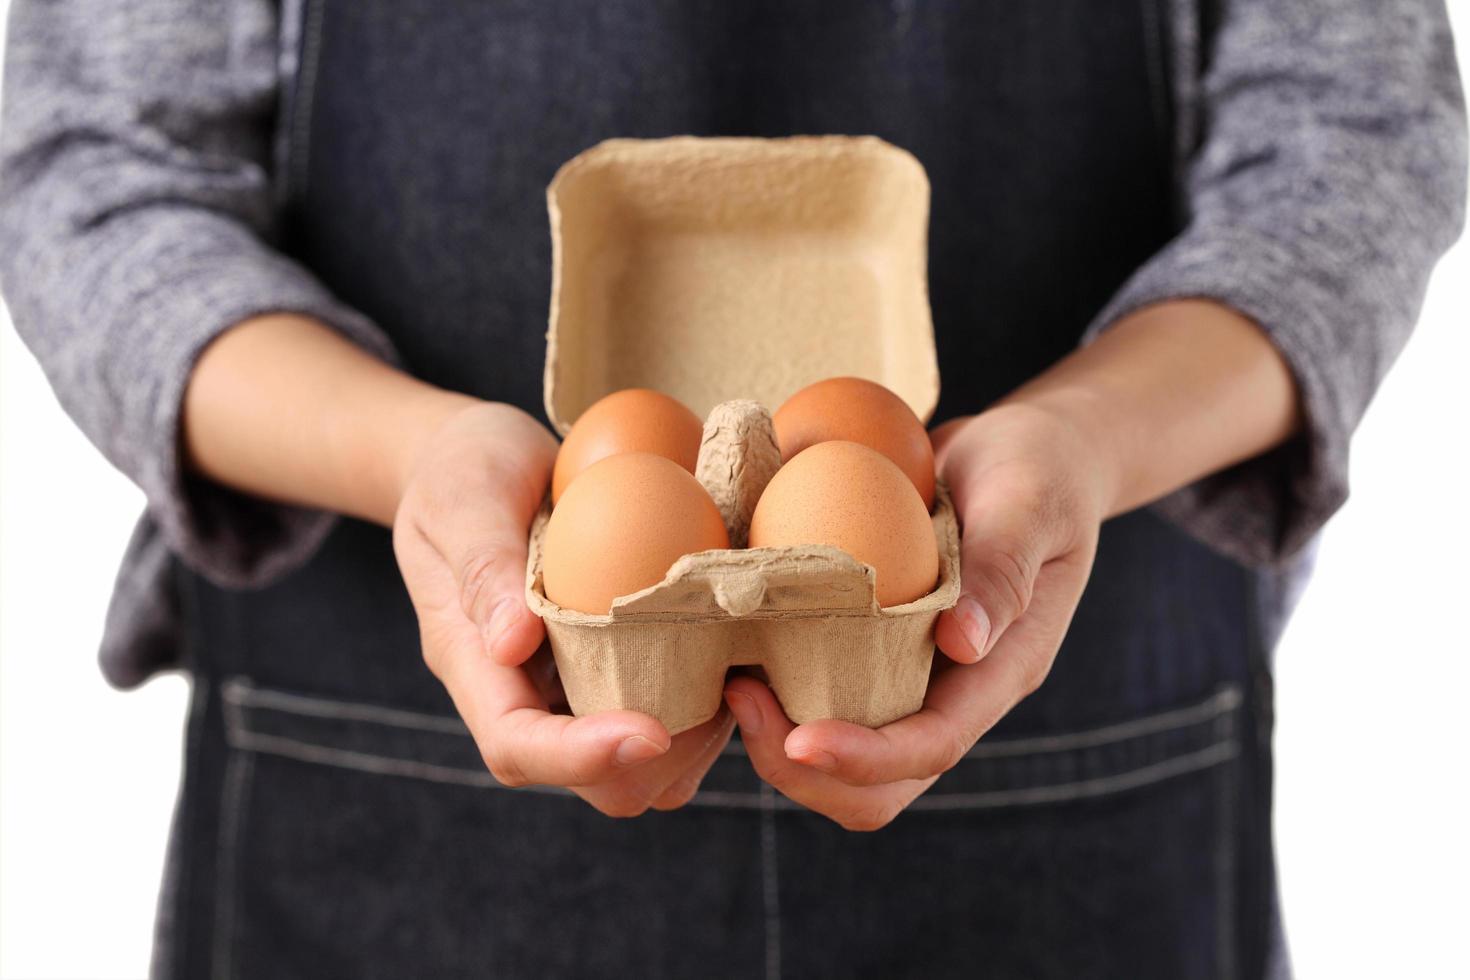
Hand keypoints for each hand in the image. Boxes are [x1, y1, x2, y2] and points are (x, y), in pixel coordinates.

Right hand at [393, 402, 734, 815]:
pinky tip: (737, 652)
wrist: (477, 458)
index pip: (517, 746)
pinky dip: (711, 708)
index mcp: (475, 665)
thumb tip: (511, 643)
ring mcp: (576, 688)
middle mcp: (528, 694)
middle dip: (658, 760)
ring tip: (735, 676)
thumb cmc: (461, 472)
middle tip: (720, 694)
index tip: (649, 733)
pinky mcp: (619, 671)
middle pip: (591, 781)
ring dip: (696, 743)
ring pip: (642, 771)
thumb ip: (484, 569)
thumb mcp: (464, 503)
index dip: (581, 756)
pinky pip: (670, 723)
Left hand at [725, 402, 1106, 829]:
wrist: (1026, 450)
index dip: (866, 758)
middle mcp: (954, 691)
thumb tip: (962, 643)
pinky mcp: (876, 651)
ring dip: (780, 740)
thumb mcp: (1030, 504)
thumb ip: (1004, 570)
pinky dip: (778, 693)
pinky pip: (824, 698)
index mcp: (1000, 671)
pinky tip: (737, 647)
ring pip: (844, 759)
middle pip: (880, 784)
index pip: (932, 746)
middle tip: (741, 696)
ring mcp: (913, 677)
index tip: (799, 740)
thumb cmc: (1036, 468)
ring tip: (733, 678)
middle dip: (804, 768)